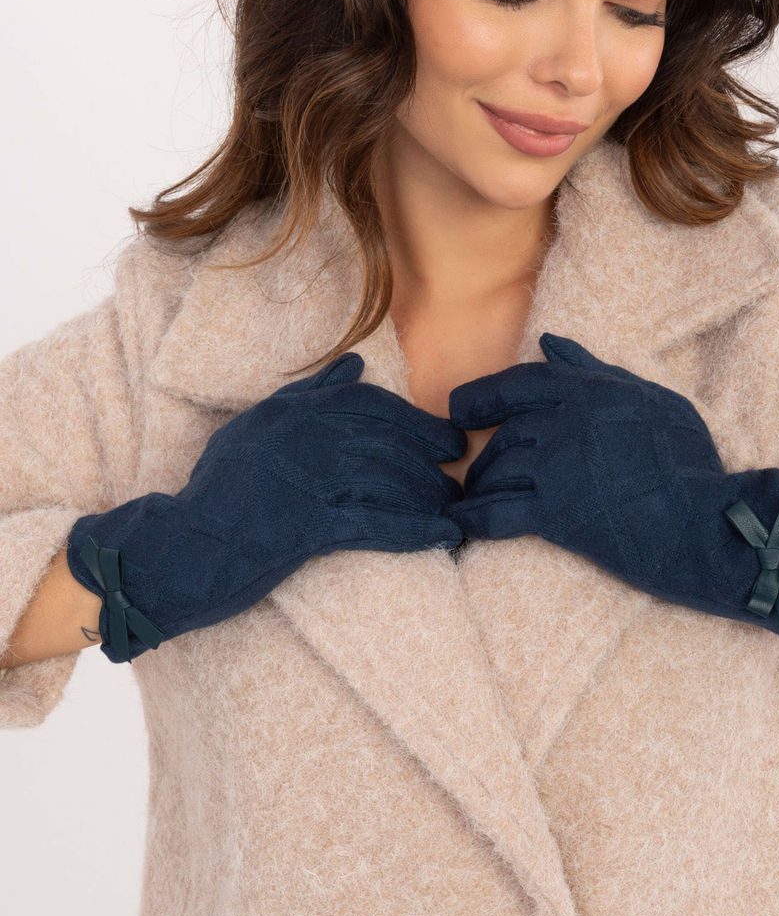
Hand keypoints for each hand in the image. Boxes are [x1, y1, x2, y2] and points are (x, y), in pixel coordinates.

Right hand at [67, 353, 466, 662]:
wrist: (180, 550)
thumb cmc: (221, 491)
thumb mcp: (258, 428)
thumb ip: (308, 394)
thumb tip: (354, 365)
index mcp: (294, 410)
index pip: (371, 404)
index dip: (416, 423)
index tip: (447, 442)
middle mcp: (303, 435)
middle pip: (387, 442)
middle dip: (429, 462)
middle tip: (460, 480)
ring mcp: (307, 477)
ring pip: (388, 480)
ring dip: (428, 497)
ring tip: (454, 511)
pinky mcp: (308, 522)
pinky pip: (377, 522)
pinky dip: (415, 530)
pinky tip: (442, 537)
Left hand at [447, 333, 778, 638]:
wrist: (704, 521)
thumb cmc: (687, 460)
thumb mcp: (650, 399)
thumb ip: (596, 370)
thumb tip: (551, 343)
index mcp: (587, 390)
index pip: (518, 383)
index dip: (481, 396)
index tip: (460, 410)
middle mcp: (564, 422)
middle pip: (505, 434)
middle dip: (486, 456)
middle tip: (477, 474)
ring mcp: (557, 467)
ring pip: (497, 471)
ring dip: (481, 488)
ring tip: (473, 502)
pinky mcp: (555, 513)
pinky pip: (497, 514)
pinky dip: (474, 520)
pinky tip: (460, 527)